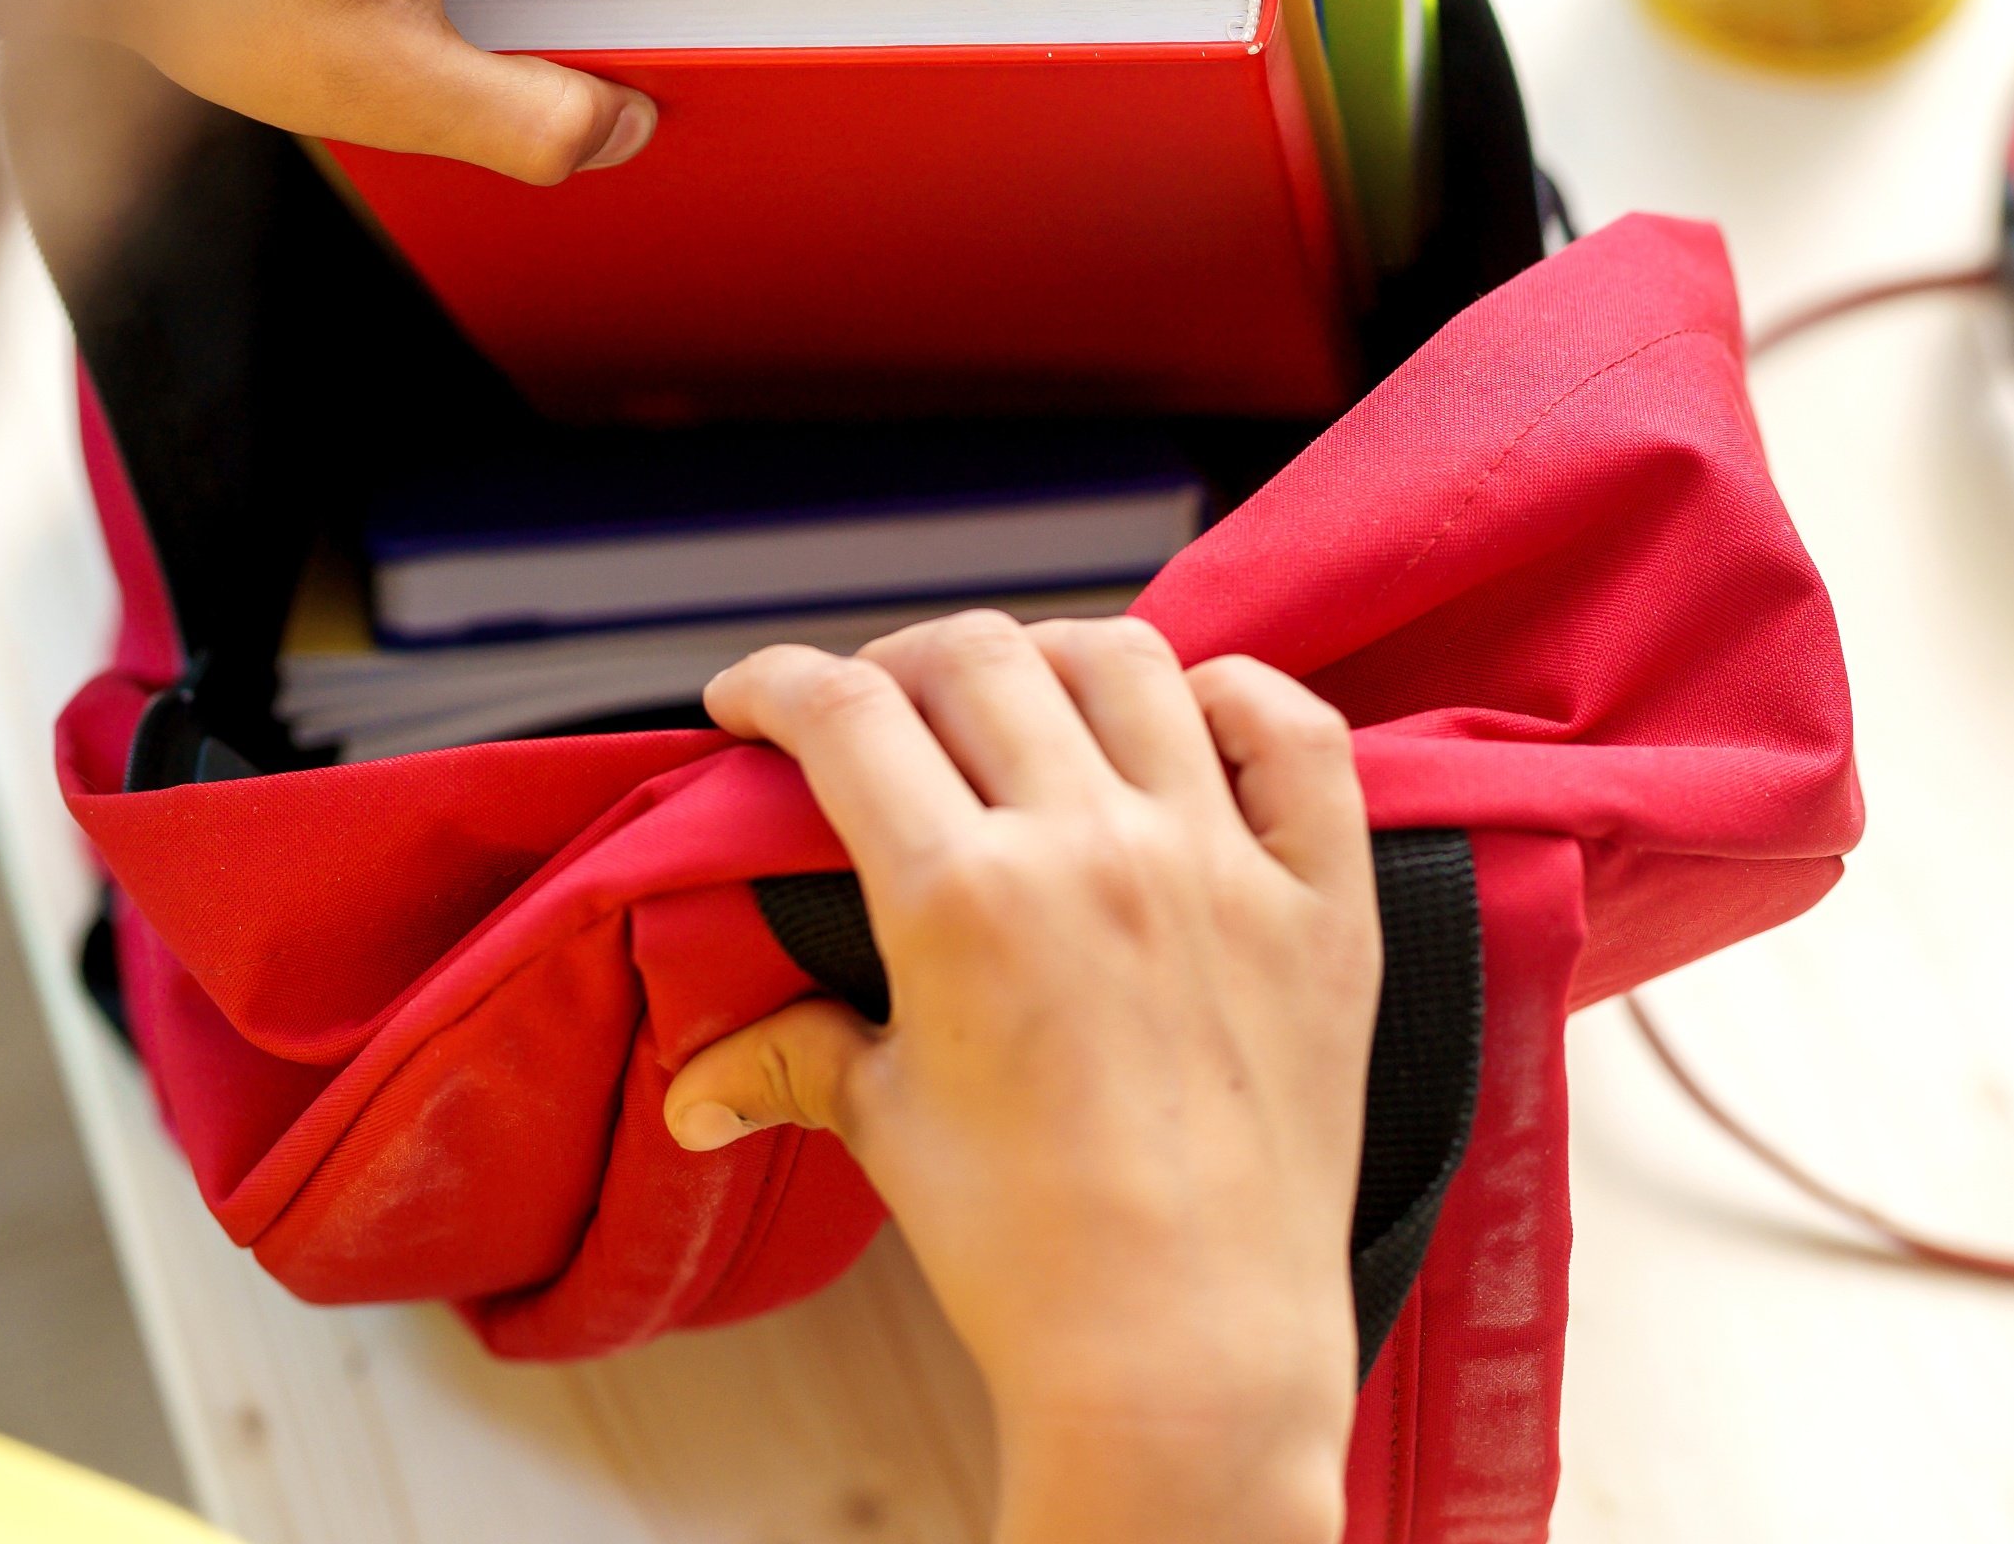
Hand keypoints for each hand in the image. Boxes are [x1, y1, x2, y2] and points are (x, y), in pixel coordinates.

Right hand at [664, 615, 1377, 1543]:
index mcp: (960, 897)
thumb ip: (794, 1055)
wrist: (1186, 1354)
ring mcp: (1218, 863)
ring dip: (1049, 660)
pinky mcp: (1320, 901)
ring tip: (1022, 702)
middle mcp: (1091, 849)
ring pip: (1125, 663)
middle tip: (877, 711)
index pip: (845, 713)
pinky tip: (1190, 721)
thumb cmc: (1029, 1255)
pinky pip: (1294, 731)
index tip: (750, 700)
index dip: (775, 683)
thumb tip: (693, 1081)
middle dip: (896, 664)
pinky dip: (1234, 698)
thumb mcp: (889, 1129)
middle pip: (975, 659)